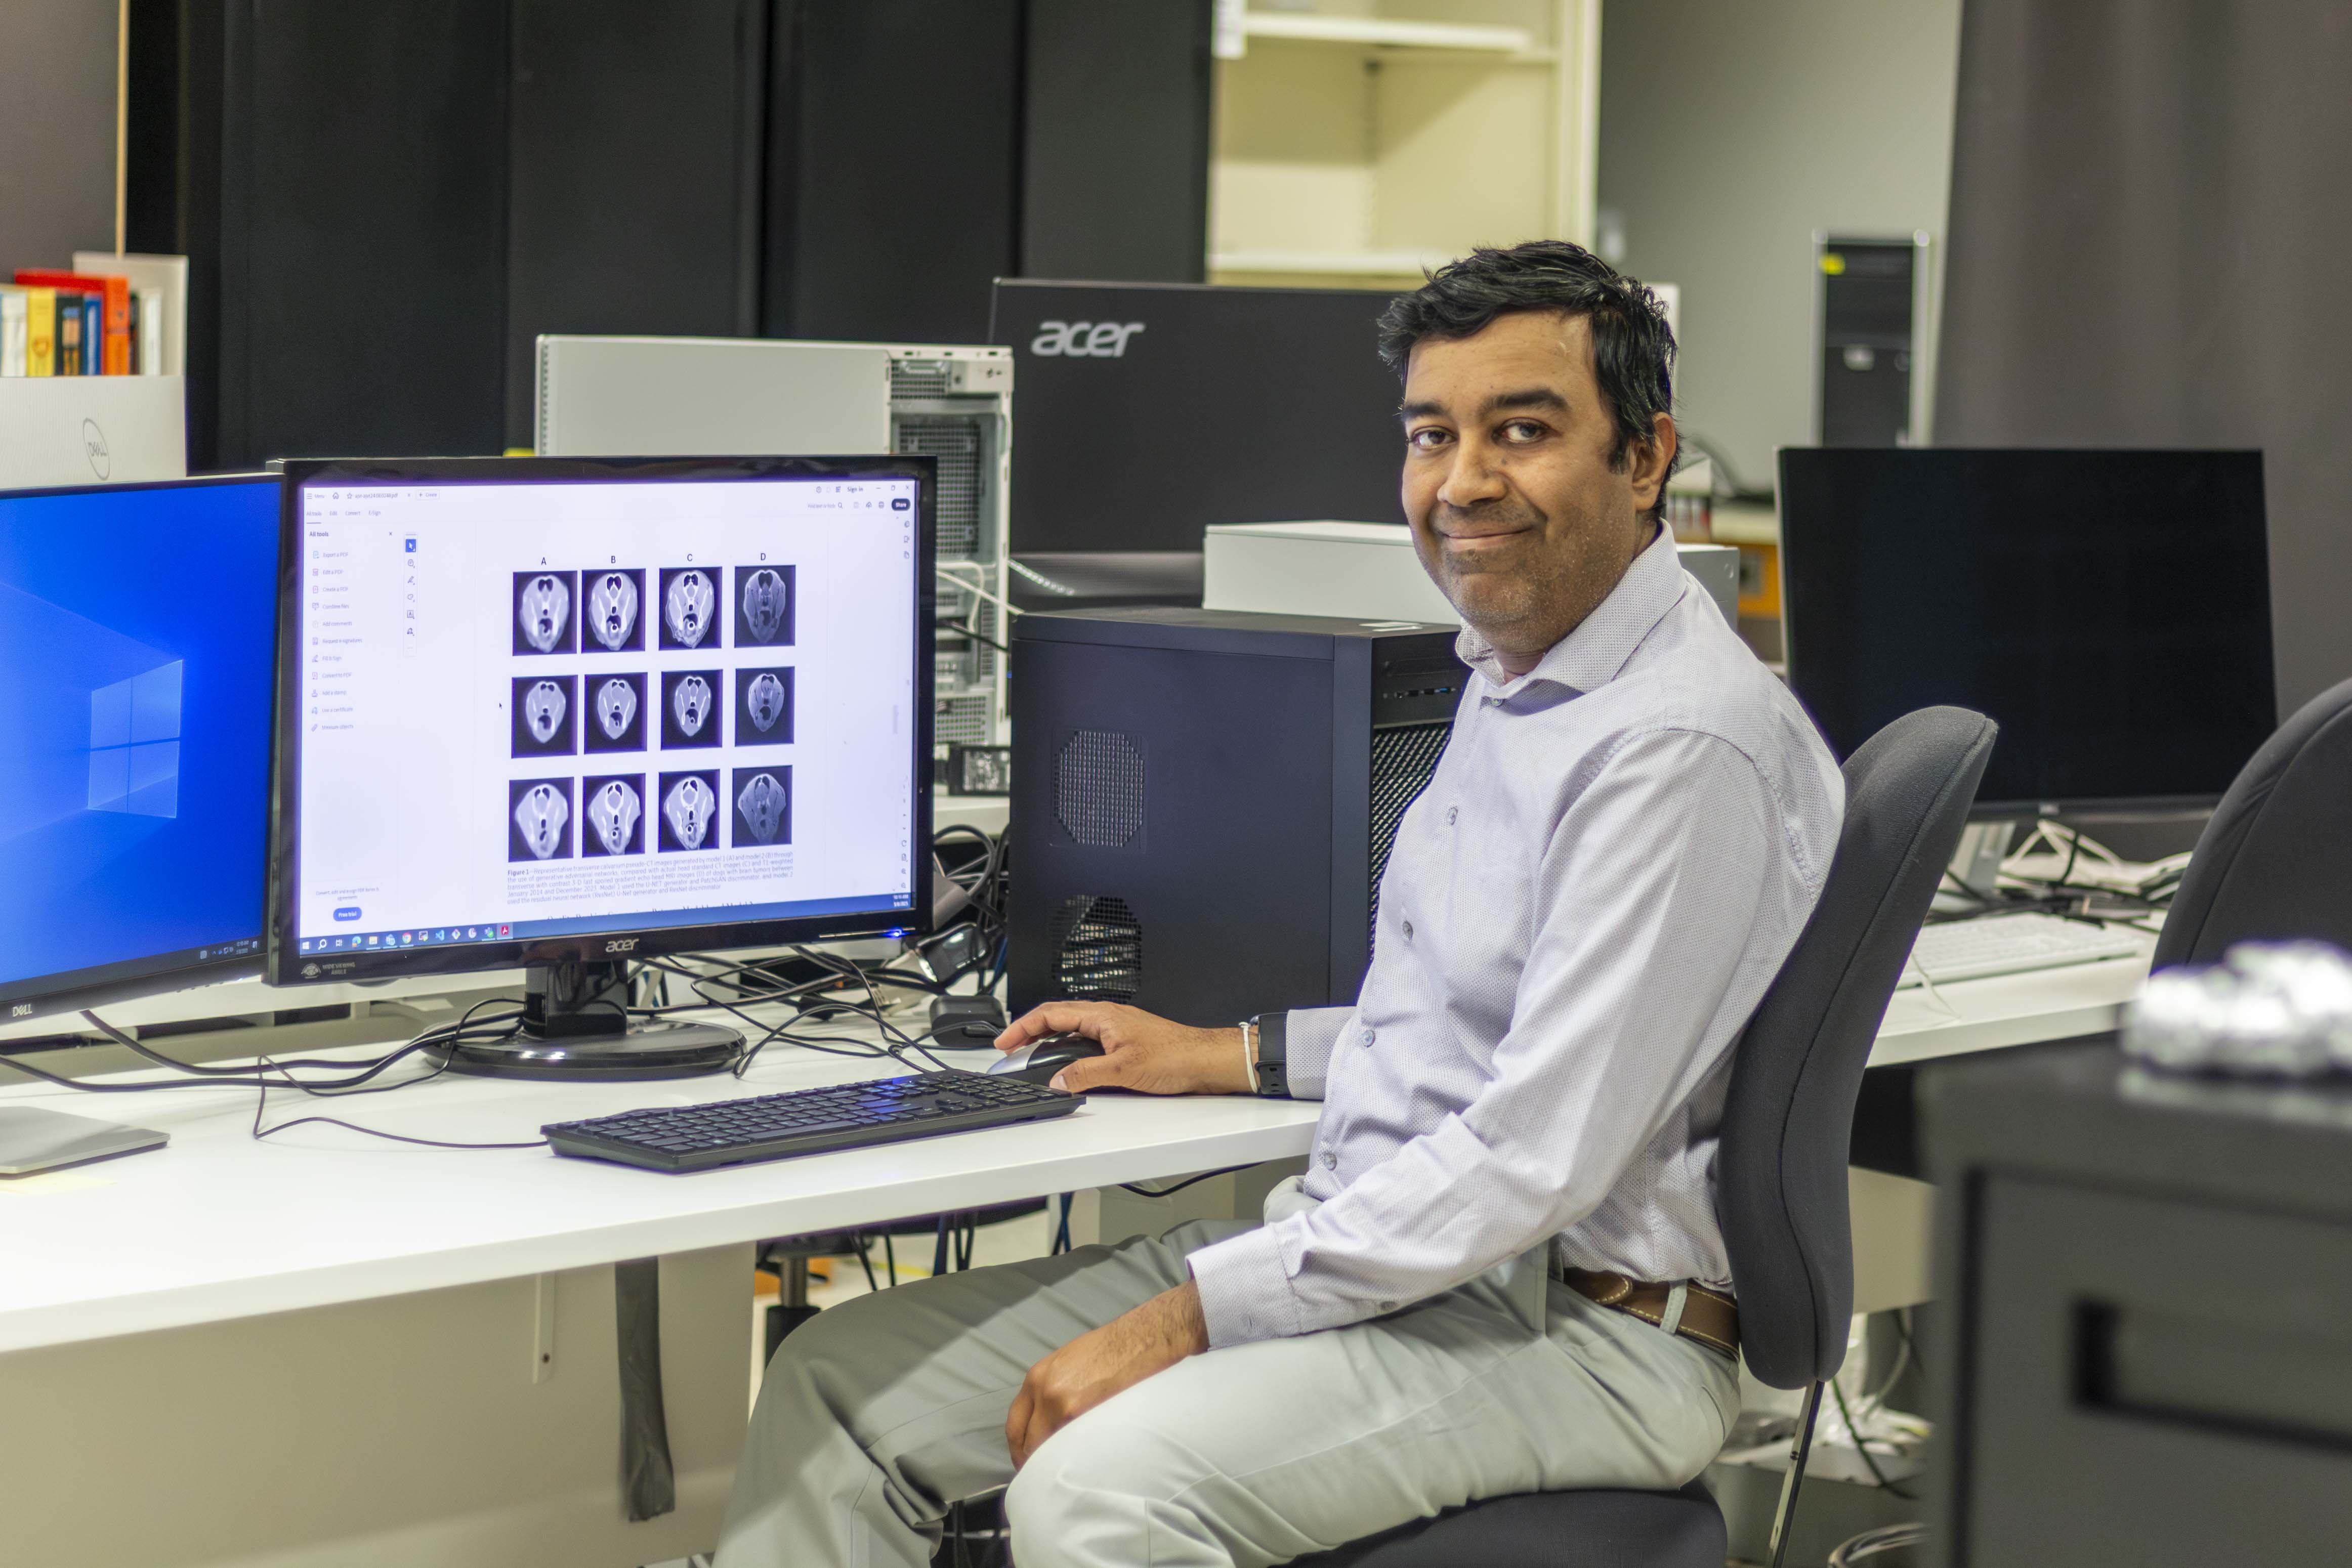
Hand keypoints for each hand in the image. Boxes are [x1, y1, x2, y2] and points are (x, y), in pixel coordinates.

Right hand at [994, 1001, 1252, 1094]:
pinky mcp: (1124, 1042)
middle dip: (1029, 1032)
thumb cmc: (1175, 1056)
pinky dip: (1069, 1050)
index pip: (1051, 1014)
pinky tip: (1067, 1065)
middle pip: (1057, 1018)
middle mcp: (1107, 1018)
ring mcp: (1115, 1029)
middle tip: (1009, 1048)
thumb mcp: (1123, 1070)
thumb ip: (1086, 1075)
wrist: (1205, 1060)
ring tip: (1031, 1056)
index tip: (1004, 1041)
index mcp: (1102, 1015)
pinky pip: (1087, 1041)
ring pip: (1072, 1029)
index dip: (1022, 1027)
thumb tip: (1057, 1081)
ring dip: (1048, 1040)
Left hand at [1006, 1282, 1209, 1466]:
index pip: (1014, 1424)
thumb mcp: (1069, 1363)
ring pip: (1047, 1448)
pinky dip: (1073, 1458)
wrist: (1143, 1337)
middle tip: (1043, 1476)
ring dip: (1053, 1462)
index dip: (1019, 1449)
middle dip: (1032, 1462)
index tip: (1026, 1462)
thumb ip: (1051, 1390)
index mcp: (1037, 1377)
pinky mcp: (1083, 1413)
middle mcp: (1044, 1390)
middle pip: (1026, 1441)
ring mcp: (1062, 1403)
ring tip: (1066, 1471)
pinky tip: (1084, 1462)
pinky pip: (1070, 1446)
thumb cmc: (1113, 1348)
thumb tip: (1046, 1421)